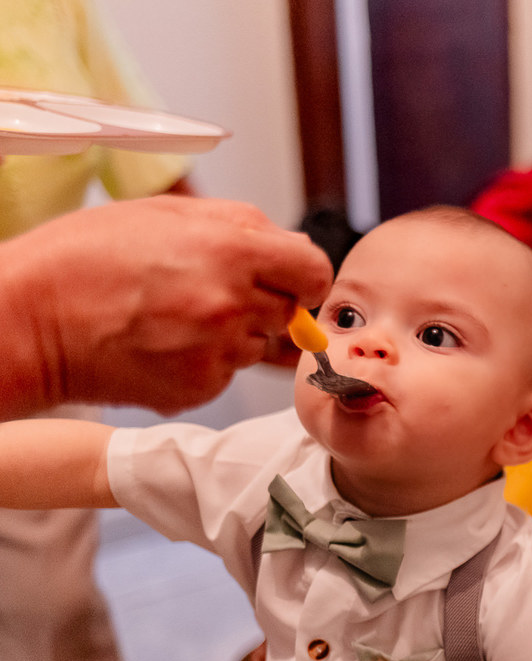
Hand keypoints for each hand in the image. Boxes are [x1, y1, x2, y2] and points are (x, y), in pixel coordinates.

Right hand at [0, 195, 331, 417]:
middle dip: (264, 303)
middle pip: (290, 311)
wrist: (28, 320)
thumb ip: (244, 227)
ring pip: (259, 345)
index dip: (304, 276)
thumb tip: (294, 248)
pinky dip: (206, 362)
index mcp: (233, 251)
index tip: (289, 279)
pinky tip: (163, 344)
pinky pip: (227, 373)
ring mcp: (217, 351)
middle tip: (209, 294)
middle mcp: (233, 304)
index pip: (315, 271)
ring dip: (234, 334)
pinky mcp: (199, 388)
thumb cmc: (88, 258)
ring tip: (175, 316)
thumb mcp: (167, 213)